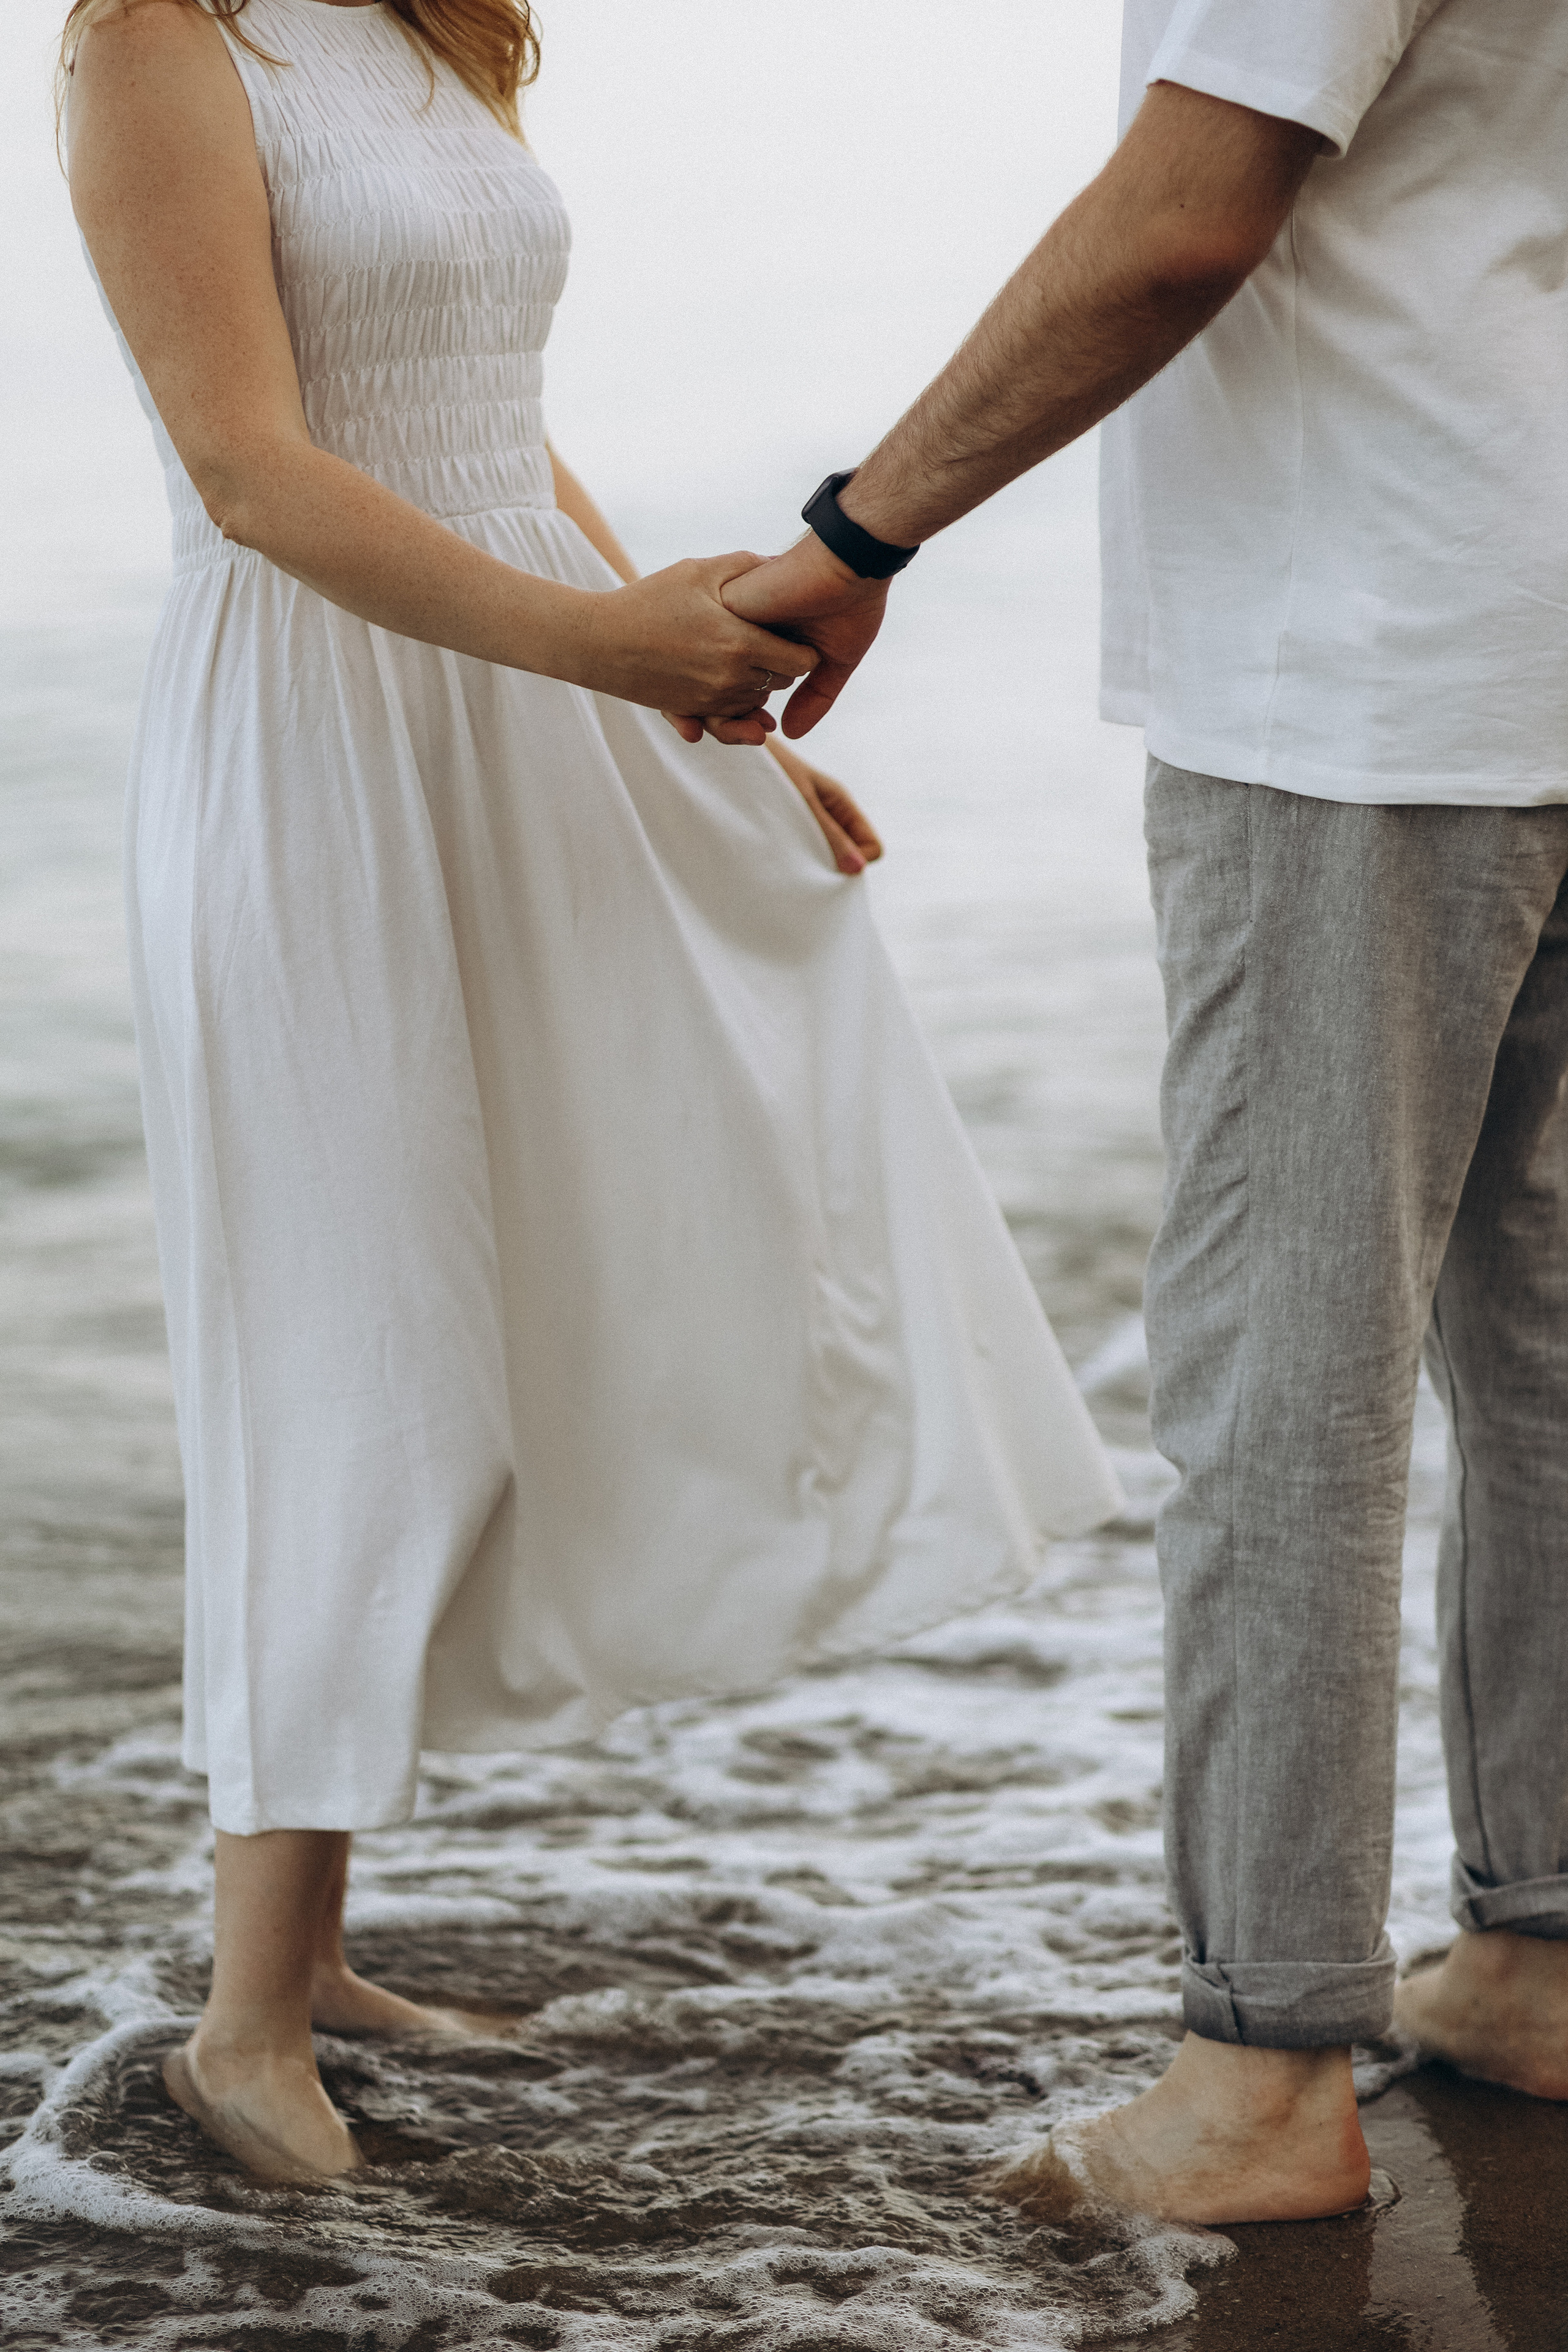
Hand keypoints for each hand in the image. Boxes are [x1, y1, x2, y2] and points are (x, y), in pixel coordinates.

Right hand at [571, 553, 816, 732]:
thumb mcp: (699, 571)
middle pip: (782, 683)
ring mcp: (712, 702)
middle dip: (780, 665)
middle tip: (766, 640)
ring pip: (758, 703)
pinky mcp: (695, 713)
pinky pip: (730, 719)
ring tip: (740, 656)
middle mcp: (731, 680)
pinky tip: (722, 682)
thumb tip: (783, 564)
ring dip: (757, 686)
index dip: (801, 647)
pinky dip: (733, 706)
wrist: (599, 642)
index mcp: (740, 644)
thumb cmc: (649, 600)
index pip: (803, 661)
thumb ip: (746, 566)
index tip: (790, 632)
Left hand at [722, 533, 890, 737]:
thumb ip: (814, 697)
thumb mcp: (835, 660)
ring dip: (719, 705)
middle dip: (725, 717)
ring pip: (707, 671)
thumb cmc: (852, 606)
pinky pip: (707, 653)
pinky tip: (731, 696)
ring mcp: (731, 617)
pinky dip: (716, 681)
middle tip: (754, 732)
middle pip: (717, 681)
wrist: (851, 564)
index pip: (740, 683)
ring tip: (749, 722)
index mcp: (765, 638)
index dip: (740, 715)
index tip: (757, 731)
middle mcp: (743, 628)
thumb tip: (790, 734)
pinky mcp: (725, 606)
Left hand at [766, 739, 882, 875]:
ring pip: (830, 856)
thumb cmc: (771, 769)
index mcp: (842, 804)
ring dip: (814, 864)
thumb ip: (830, 835)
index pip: (872, 847)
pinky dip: (799, 859)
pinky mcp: (792, 827)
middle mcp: (833, 815)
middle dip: (835, 866)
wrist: (738, 749)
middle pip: (853, 855)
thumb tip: (858, 870)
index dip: (857, 861)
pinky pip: (807, 852)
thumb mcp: (804, 803)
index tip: (827, 864)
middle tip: (805, 862)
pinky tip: (780, 854)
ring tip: (789, 856)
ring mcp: (813, 821)